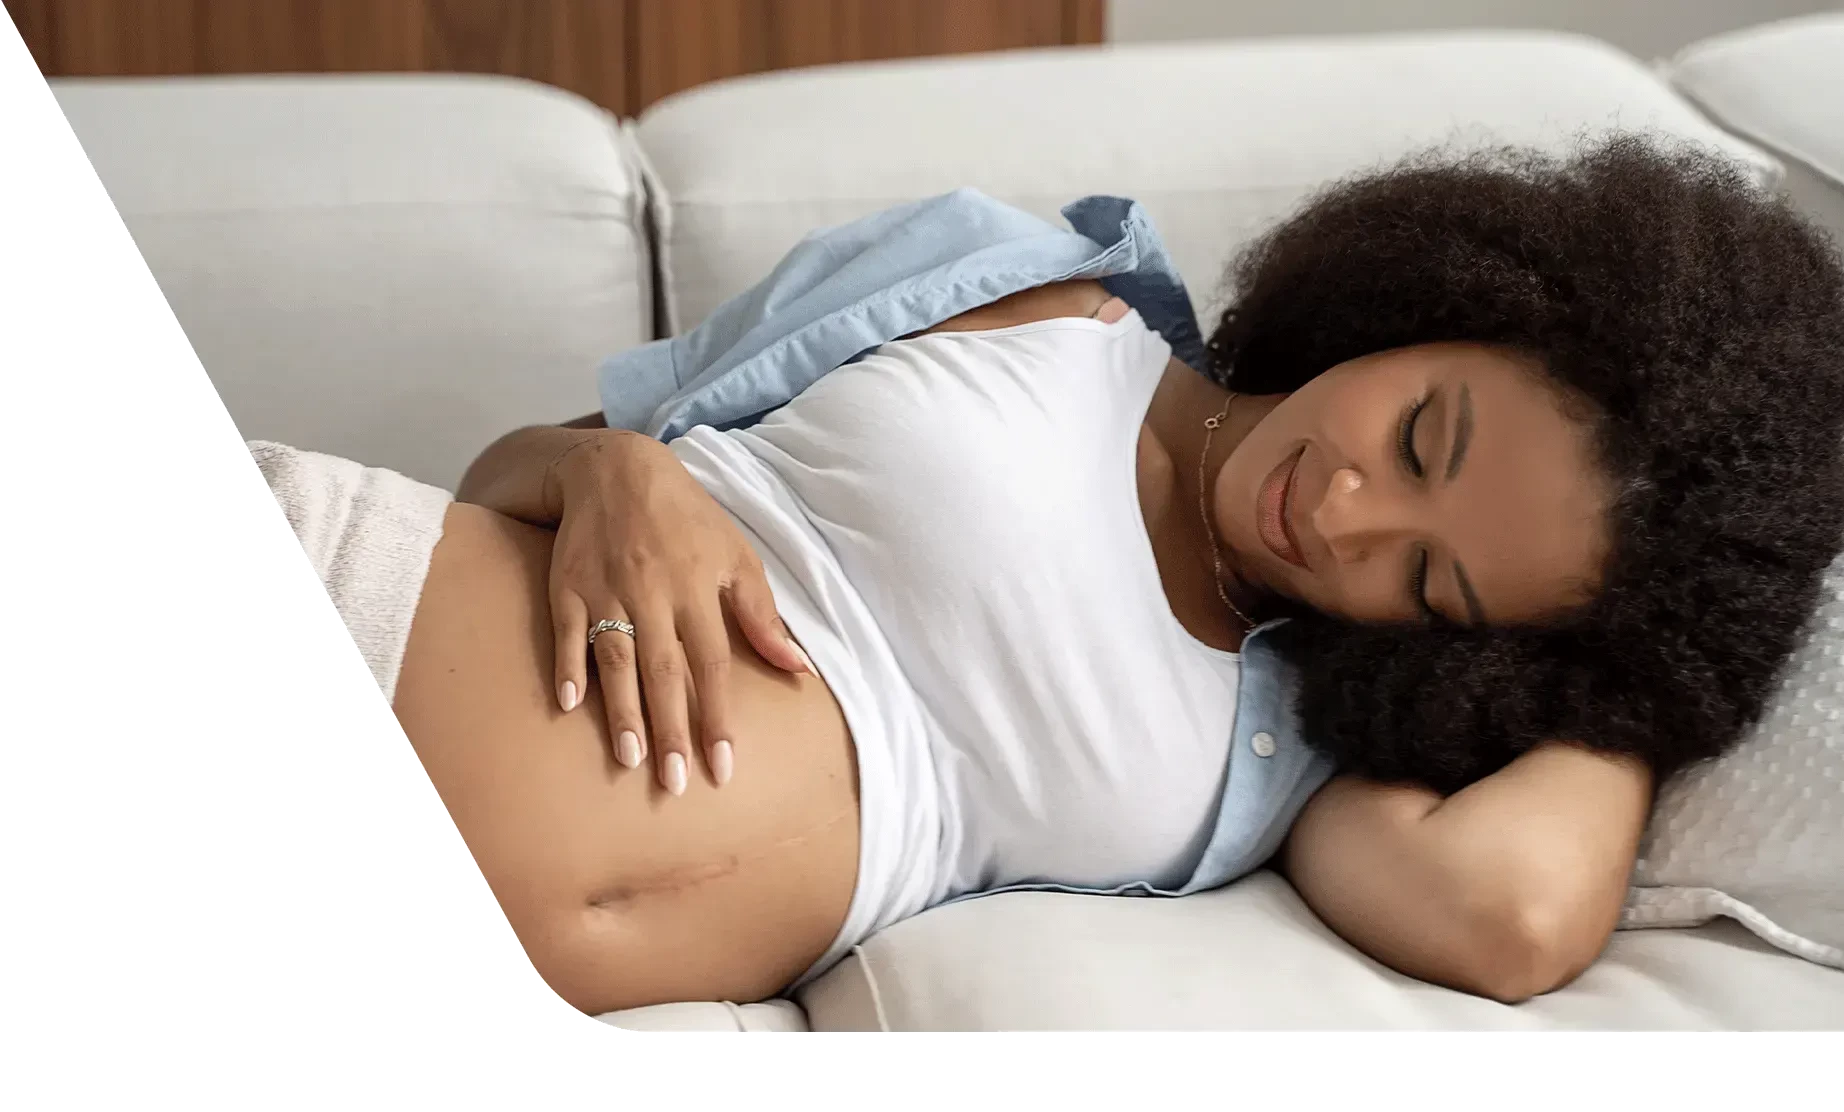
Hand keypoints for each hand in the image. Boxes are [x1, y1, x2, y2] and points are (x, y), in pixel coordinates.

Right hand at [543, 429, 812, 794]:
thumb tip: (798, 669)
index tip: (723, 768)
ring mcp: (608, 591)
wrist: (617, 469)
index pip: (714, 666)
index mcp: (699, 591)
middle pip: (666, 673)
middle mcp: (655, 595)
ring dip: (623, 710)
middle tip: (674, 783)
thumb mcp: (737, 556)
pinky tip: (569, 704)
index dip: (718, 718)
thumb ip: (763, 617)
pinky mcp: (568, 586)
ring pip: (617, 659)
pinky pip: (567, 632)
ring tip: (629, 759)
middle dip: (671, 731)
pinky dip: (567, 665)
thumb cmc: (688, 519)